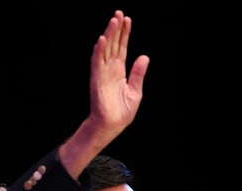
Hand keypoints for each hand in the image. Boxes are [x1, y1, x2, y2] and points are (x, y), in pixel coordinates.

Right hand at [88, 10, 149, 139]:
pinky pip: (97, 62)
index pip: (122, 48)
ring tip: (113, 20)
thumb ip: (138, 74)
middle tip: (119, 13)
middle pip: (113, 44)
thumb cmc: (122, 112)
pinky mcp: (97, 80)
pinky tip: (102, 40)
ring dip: (108, 35)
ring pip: (105, 49)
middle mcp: (110, 69)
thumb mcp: (135, 91)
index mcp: (119, 71)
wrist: (112, 126)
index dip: (124, 34)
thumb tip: (144, 56)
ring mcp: (102, 73)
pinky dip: (99, 51)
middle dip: (116, 29)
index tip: (128, 20)